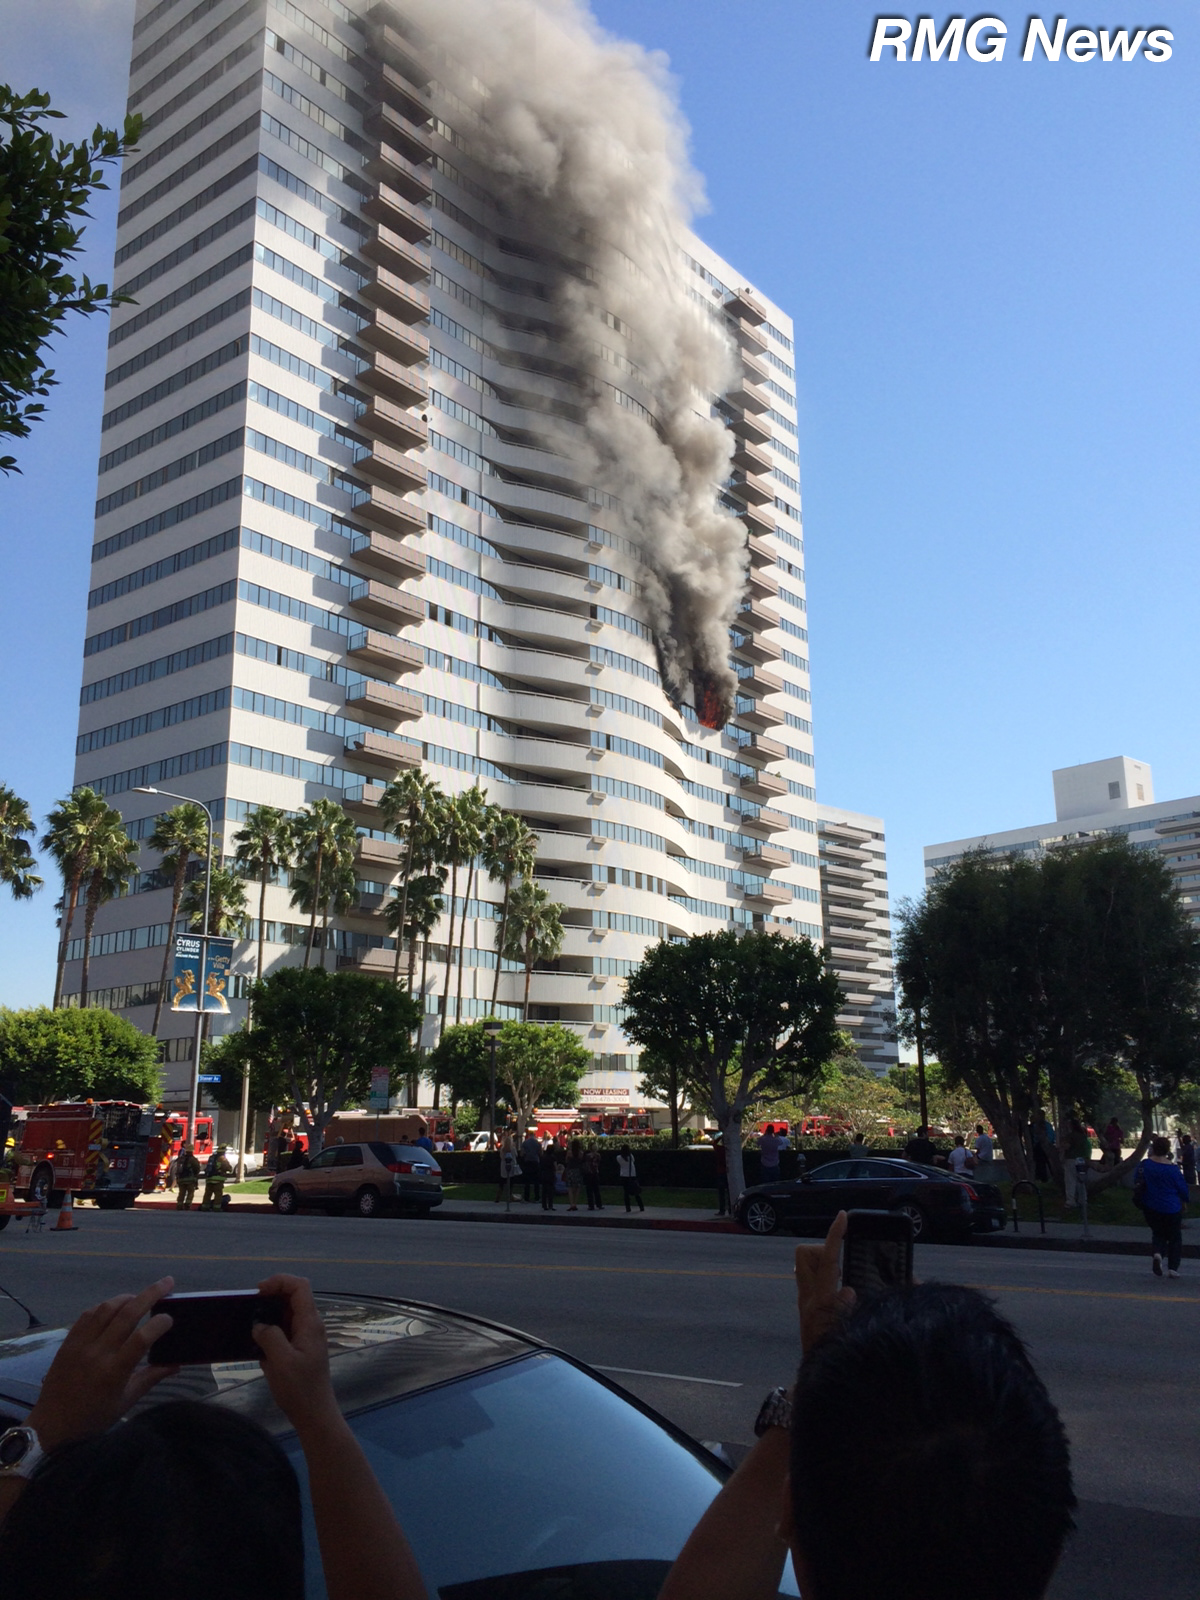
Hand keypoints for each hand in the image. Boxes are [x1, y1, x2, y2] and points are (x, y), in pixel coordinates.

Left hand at [26, 1277, 176, 1450]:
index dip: (160, 1323)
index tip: (170, 1318)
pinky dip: (104, 1306)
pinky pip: (87, 1314)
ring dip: (127, 1297)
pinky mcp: (68, 1342)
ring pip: (107, 1308)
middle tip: (167, 1282)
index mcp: (115, 1372)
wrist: (52, 1424)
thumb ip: (152, 1378)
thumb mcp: (126, 1402)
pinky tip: (114, 1308)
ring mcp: (80, 1345)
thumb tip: (177, 1364)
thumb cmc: (93, 1417)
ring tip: (140, 1297)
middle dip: (151, 1294)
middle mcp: (98, 1353)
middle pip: (127, 1314)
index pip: (142, 1338)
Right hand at [252, 1274, 339, 1438]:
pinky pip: (284, 1329)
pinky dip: (270, 1329)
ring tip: (249, 1323)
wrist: (314, 1414)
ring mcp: (305, 1336)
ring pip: (287, 1313)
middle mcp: (309, 1325)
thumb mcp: (281, 1362)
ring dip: (269, 1313)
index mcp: (310, 1323)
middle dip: (271, 1296)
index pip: (300, 1286)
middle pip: (293, 1296)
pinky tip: (256, 1341)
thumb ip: (270, 1337)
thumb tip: (259, 1325)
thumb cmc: (300, 1389)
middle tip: (249, 1308)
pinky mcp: (298, 1348)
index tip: (258, 1291)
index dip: (280, 1281)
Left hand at [794, 1212, 854, 1354]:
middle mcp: (807, 1298)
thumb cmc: (831, 1358)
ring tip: (841, 1285)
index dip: (835, 1235)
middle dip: (824, 1251)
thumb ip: (847, 1310)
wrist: (812, 1381)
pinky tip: (838, 1297)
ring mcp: (804, 1300)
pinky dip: (825, 1279)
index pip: (827, 1260)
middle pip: (805, 1254)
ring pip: (806, 1265)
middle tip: (842, 1268)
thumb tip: (848, 1289)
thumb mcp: (844, 1335)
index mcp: (820, 1301)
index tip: (842, 1216)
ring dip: (824, 1265)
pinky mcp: (805, 1306)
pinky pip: (811, 1279)